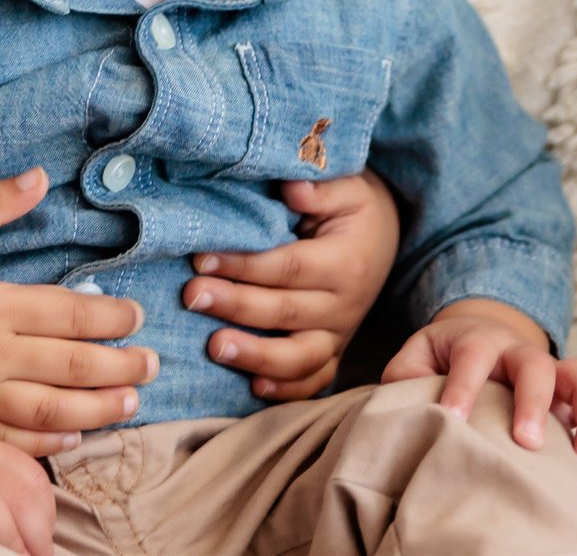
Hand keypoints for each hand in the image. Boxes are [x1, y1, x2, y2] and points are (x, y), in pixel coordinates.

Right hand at [0, 168, 154, 454]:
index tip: (137, 316)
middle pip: (70, 366)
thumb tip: (38, 177)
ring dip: (95, 409)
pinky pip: (2, 439)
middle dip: (119, 366)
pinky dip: (42, 443)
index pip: (68, 313)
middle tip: (154, 364)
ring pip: (46, 410)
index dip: (110, 317)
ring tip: (130, 405)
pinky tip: (70, 439)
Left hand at [184, 171, 400, 399]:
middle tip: (192, 298)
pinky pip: (314, 381)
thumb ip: (321, 187)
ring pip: (300, 358)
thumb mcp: (348, 186)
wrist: (384, 236)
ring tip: (214, 347)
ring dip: (255, 356)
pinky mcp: (334, 352)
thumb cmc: (354, 208)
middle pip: (286, 312)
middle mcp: (346, 305)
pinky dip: (287, 390)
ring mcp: (340, 334)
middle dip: (236, 306)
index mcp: (347, 262)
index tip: (201, 260)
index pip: (289, 267)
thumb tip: (292, 188)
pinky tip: (253, 388)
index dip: (245, 265)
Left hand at [382, 298, 576, 482]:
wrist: (481, 341)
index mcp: (477, 340)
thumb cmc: (444, 359)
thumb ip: (406, 379)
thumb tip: (406, 407)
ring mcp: (554, 372)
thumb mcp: (418, 359)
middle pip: (536, 364)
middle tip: (526, 443)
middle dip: (533, 402)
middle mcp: (520, 351)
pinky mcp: (576, 397)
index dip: (463, 386)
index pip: (473, 355)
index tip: (454, 420)